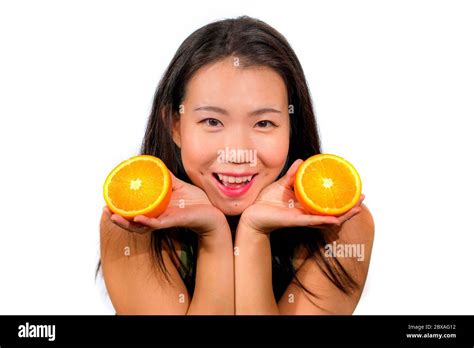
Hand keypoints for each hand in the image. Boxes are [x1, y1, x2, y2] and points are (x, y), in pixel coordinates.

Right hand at [106, 171, 225, 236]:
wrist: (214, 212)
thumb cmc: (198, 202)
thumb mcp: (179, 186)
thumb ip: (166, 178)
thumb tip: (153, 165)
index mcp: (158, 212)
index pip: (134, 214)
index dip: (120, 211)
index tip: (107, 205)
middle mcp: (159, 219)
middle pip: (133, 223)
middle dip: (117, 219)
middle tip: (106, 211)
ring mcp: (166, 221)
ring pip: (142, 226)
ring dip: (127, 222)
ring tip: (114, 217)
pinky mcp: (175, 221)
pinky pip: (159, 223)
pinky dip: (147, 221)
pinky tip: (137, 218)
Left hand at [240, 159, 364, 233]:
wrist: (253, 214)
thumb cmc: (267, 201)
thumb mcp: (282, 184)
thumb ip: (293, 175)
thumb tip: (302, 161)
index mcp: (306, 204)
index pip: (327, 202)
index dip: (341, 198)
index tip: (355, 189)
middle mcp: (308, 213)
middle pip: (333, 212)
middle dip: (349, 207)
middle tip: (362, 198)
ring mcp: (304, 218)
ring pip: (327, 219)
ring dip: (343, 215)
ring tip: (356, 209)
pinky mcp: (296, 221)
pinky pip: (312, 221)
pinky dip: (324, 220)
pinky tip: (336, 219)